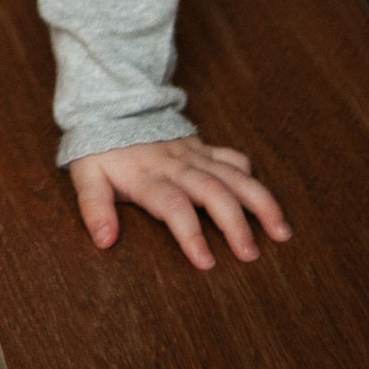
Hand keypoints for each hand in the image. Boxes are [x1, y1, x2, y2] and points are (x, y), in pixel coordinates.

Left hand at [68, 137, 291, 269]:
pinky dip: (251, 176)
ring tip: (281, 232)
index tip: (207, 262)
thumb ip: (94, 208)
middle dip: (236, 223)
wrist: (112, 106)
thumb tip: (104, 241)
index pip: (173, 206)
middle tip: (251, 255)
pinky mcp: (204, 148)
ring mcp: (195, 155)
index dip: (191, 233)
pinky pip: (233, 158)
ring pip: (235, 176)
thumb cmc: (100, 150)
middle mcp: (177, 166)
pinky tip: (265, 200)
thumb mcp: (87, 178)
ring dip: (260, 203)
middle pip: (214, 192)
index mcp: (148, 177)